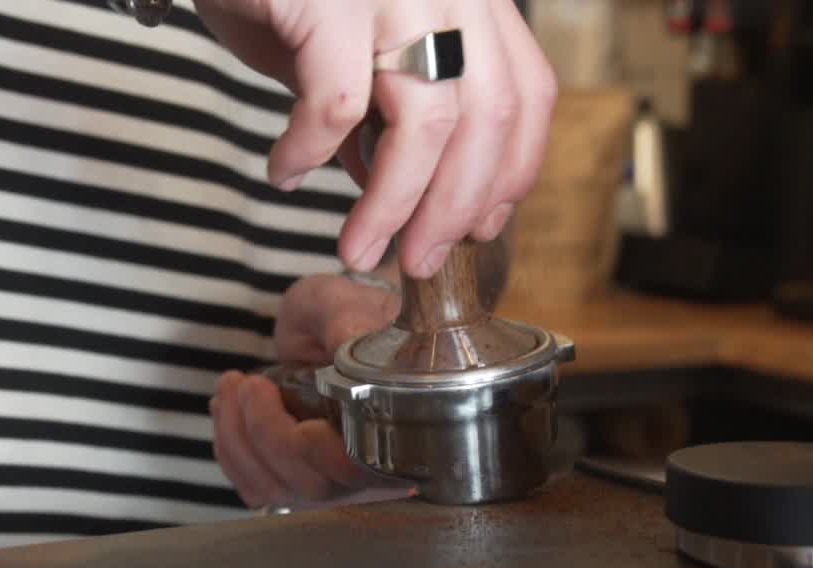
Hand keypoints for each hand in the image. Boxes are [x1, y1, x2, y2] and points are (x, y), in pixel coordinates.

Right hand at [193, 0, 557, 278]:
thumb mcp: (347, 60)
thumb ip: (384, 122)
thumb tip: (403, 197)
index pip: (527, 94)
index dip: (510, 172)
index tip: (477, 228)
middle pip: (489, 117)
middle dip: (455, 208)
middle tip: (418, 262)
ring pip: (428, 119)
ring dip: (393, 203)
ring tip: (358, 247)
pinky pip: (338, 101)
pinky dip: (310, 151)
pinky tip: (284, 172)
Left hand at [210, 274, 401, 507]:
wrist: (336, 323)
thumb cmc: (349, 313)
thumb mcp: (346, 303)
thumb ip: (345, 320)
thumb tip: (345, 343)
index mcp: (401, 428)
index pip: (360, 468)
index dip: (317, 449)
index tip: (293, 411)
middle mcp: (373, 470)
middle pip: (312, 485)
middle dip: (265, 432)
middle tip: (249, 384)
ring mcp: (334, 483)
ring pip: (277, 490)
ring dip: (238, 439)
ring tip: (232, 387)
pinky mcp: (300, 480)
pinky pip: (257, 488)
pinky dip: (231, 451)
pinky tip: (227, 411)